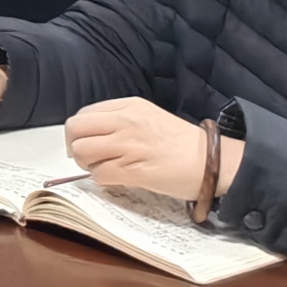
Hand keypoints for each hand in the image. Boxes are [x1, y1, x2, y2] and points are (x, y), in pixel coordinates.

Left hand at [64, 97, 223, 201]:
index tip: (87, 142)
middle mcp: (125, 122)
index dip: (80, 132)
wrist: (211, 161)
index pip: (84, 114)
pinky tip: (117, 179)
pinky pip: (99, 174)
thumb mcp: (149, 117)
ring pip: (82, 152)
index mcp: (129, 107)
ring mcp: (128, 145)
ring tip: (104, 168)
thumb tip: (95, 134)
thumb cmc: (183, 143)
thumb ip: (121, 120)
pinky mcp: (133, 170)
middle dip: (75, 146)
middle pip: (75, 129)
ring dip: (87, 164)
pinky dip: (102, 179)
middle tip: (88, 157)